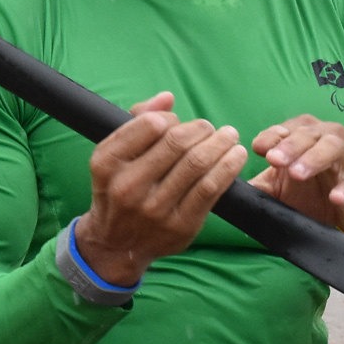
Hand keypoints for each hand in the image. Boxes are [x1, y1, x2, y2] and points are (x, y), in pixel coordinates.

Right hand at [73, 92, 247, 284]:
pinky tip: (236, 156)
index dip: (171, 120)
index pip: (151, 125)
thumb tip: (167, 98)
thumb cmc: (119, 188)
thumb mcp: (114, 155)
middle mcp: (128, 186)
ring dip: (220, 144)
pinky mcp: (180, 225)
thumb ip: (137, 120)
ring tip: (229, 137)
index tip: (179, 124)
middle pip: (178, 142)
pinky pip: (210, 188)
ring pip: (198, 164)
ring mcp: (155, 208)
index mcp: (107, 162)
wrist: (116, 244)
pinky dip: (228, 167)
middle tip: (211, 128)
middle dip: (202, 129)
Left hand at [250, 115, 343, 237]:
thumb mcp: (284, 187)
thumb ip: (260, 185)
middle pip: (310, 134)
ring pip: (333, 149)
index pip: (288, 128)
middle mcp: (329, 139)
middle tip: (273, 160)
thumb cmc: (319, 189)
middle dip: (290, 145)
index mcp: (307, 135)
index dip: (273, 136)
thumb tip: (225, 190)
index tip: (258, 148)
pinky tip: (335, 197)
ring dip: (314, 159)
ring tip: (297, 173)